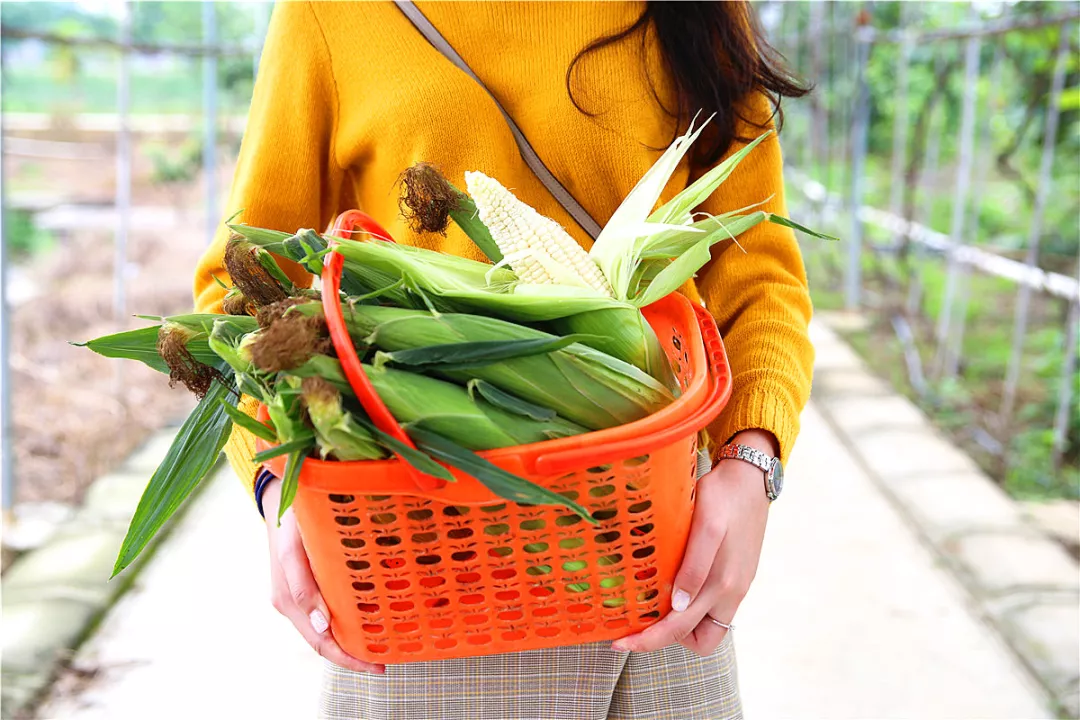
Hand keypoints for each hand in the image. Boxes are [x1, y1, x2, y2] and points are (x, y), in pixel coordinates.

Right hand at [263, 478, 384, 673]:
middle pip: (325, 642)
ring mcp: (298, 596)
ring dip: (351, 640)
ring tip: (382, 644)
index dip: (348, 659)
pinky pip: (327, 610)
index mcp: (288, 601)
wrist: (279, 499)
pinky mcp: (306, 584)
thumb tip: (323, 627)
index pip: (321, 643)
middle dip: (353, 656)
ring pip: (327, 629)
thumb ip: (304, 588)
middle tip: (385, 662)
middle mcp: (292, 604)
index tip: (377, 666)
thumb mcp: (294, 550)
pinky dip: (346, 620)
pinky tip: (368, 617)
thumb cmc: (289, 521)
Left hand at [611, 429, 773, 654]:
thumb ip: (694, 567)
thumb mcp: (706, 526)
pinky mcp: (737, 580)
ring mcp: (737, 589)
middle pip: (693, 638)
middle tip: (627, 632)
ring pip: (707, 630)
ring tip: (653, 610)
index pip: (679, 630)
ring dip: (681, 630)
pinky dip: (692, 613)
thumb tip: (678, 606)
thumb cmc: (722, 497)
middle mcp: (731, 594)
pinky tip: (671, 593)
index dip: (647, 641)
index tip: (619, 643)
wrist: (751, 479)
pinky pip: (713, 612)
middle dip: (658, 640)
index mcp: (721, 584)